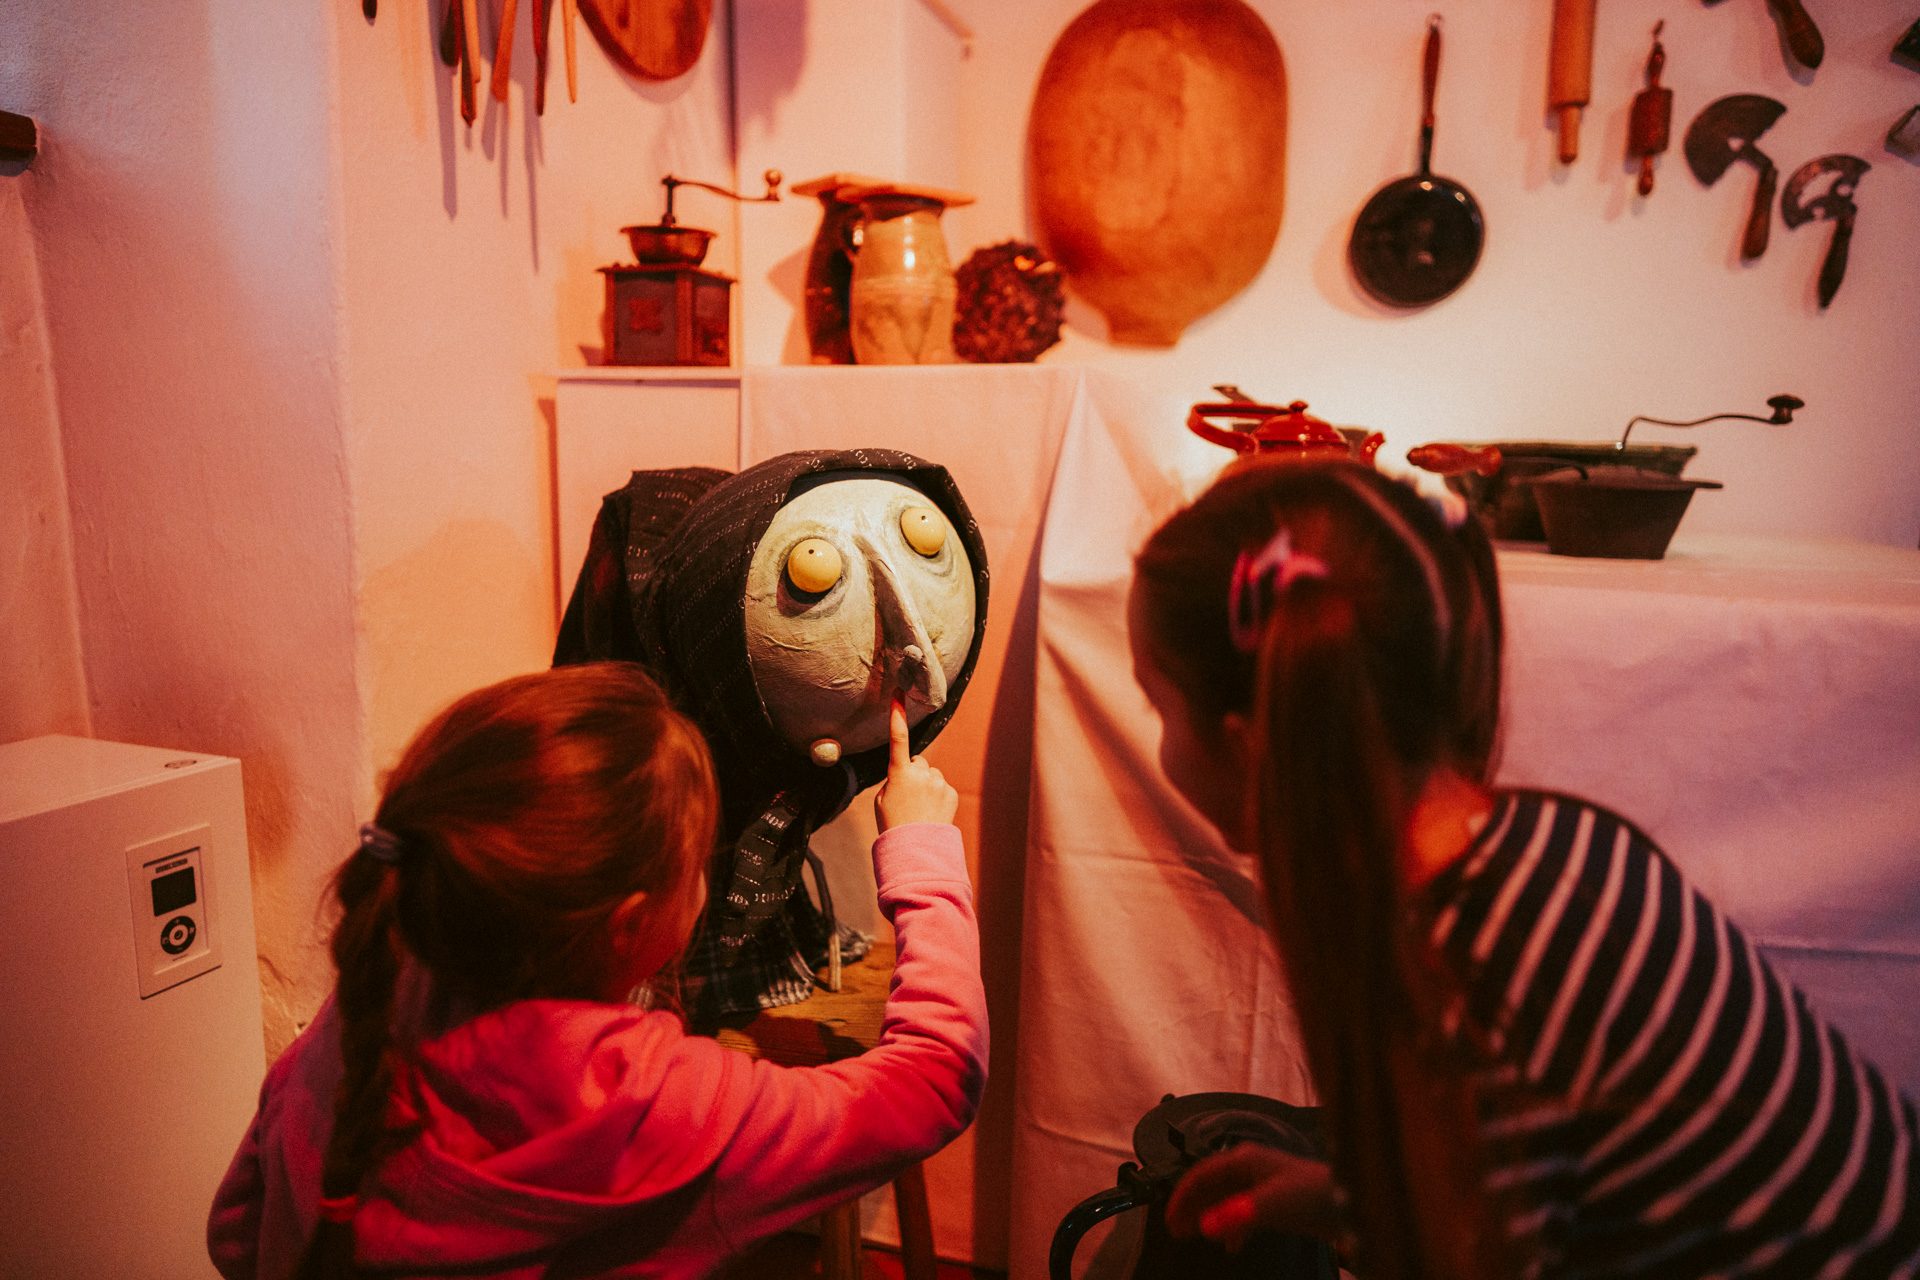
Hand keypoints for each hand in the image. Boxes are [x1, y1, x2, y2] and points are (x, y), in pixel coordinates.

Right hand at [875, 700, 956, 831]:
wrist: (917, 848)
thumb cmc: (893, 825)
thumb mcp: (881, 800)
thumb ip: (893, 781)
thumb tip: (905, 776)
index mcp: (899, 773)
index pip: (897, 738)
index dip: (897, 714)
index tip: (898, 693)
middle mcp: (921, 772)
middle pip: (918, 762)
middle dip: (913, 774)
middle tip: (907, 798)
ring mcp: (938, 781)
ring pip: (930, 775)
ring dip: (925, 786)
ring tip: (919, 809)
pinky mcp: (950, 791)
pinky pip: (941, 787)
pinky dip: (937, 796)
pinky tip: (931, 812)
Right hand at [1165, 1146, 1338, 1249]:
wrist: (1352, 1202)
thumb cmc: (1313, 1195)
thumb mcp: (1271, 1204)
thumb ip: (1236, 1215)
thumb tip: (1204, 1227)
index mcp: (1244, 1160)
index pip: (1201, 1174)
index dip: (1182, 1196)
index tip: (1168, 1219)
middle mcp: (1250, 1168)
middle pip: (1210, 1185)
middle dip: (1192, 1207)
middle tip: (1175, 1230)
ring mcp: (1263, 1185)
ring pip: (1225, 1199)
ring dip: (1209, 1217)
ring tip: (1195, 1237)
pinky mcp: (1276, 1203)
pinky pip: (1243, 1213)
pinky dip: (1233, 1228)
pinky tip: (1232, 1246)